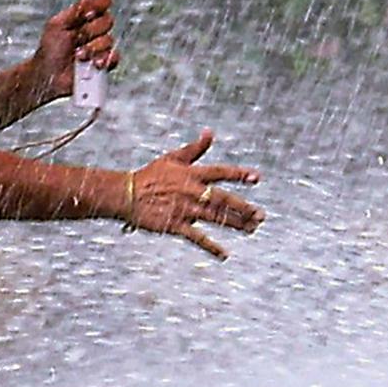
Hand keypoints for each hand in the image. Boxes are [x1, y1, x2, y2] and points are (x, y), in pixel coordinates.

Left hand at [36, 0, 117, 101]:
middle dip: (90, 30)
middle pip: (107, 21)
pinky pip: (114, 57)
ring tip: (78, 55)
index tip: (89, 12)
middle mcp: (96, 31)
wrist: (49, 74)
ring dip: (92, 48)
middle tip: (76, 37)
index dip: (100, 5)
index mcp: (86, 18)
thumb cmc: (50, 50)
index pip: (102, 4)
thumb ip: (75, 10)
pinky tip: (92, 63)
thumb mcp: (58, 25)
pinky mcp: (105, 64)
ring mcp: (101, 47)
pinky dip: (103, 60)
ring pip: (109, 40)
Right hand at [119, 131, 261, 258]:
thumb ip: (195, 148)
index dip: (239, 174)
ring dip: (235, 224)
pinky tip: (224, 254)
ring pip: (215, 218)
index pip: (220, 172)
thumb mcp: (173, 158)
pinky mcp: (175, 225)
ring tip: (252, 229)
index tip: (257, 177)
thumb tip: (210, 132)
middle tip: (261, 215)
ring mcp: (185, 209)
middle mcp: (192, 192)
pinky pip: (197, 237)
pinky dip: (211, 246)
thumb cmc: (150, 175)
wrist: (126, 194)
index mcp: (192, 174)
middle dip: (243, 207)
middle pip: (223, 200)